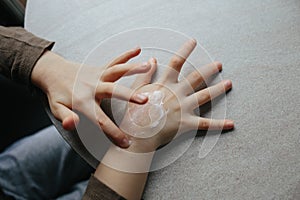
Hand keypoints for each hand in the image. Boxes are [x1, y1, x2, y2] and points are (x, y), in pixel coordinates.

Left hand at [31, 47, 150, 147]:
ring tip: (148, 67)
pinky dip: (126, 55)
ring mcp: (98, 76)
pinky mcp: (100, 69)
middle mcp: (93, 87)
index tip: (126, 142)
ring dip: (132, 69)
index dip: (114, 132)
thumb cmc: (57, 94)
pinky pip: (114, 61)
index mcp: (83, 101)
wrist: (52, 72)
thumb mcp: (57, 109)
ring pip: (116, 71)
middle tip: (145, 101)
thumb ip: (65, 117)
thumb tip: (73, 124)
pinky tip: (137, 49)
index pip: (100, 120)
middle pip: (113, 91)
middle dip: (129, 96)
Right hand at [94, 39, 233, 199]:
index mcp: (165, 84)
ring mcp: (183, 108)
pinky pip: (206, 124)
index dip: (185, 50)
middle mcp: (177, 93)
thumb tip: (152, 59)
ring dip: (218, 89)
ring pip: (205, 96)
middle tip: (219, 64)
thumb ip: (146, 74)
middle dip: (209, 69)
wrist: (137, 134)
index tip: (193, 42)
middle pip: (196, 77)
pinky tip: (232, 123)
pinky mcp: (187, 123)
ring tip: (229, 83)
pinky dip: (219, 124)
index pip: (177, 62)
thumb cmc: (135, 113)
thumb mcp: (138, 90)